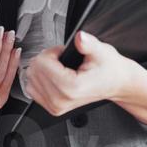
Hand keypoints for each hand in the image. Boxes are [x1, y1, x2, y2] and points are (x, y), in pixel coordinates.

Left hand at [23, 30, 137, 117]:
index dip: (52, 51)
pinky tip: (53, 75)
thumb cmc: (109, 69)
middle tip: (62, 59)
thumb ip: (88, 43)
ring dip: (42, 68)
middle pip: (34, 70)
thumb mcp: (101, 51)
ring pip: (30, 79)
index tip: (63, 52)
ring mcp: (56, 107)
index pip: (42, 64)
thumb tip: (80, 37)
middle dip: (46, 59)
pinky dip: (39, 79)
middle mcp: (61, 100)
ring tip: (59, 67)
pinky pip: (32, 89)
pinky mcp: (53, 108)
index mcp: (72, 88)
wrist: (116, 84)